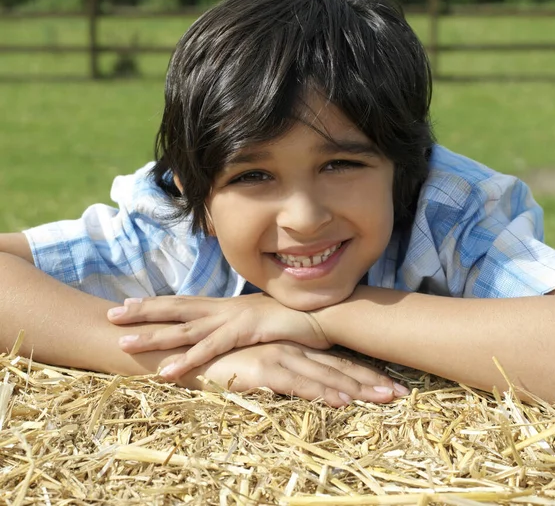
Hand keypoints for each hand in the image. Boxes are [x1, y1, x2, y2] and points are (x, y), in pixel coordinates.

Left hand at [107, 294, 330, 378]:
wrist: (322, 312)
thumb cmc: (293, 320)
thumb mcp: (259, 322)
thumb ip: (238, 326)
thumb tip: (224, 332)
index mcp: (226, 306)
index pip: (184, 303)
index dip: (156, 303)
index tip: (129, 304)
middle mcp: (225, 308)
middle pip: (177, 308)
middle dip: (144, 312)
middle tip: (113, 314)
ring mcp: (234, 317)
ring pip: (186, 328)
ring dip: (154, 336)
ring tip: (124, 344)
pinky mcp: (246, 330)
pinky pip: (212, 348)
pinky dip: (188, 359)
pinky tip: (166, 371)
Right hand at [173, 341, 408, 406]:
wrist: (186, 351)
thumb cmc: (224, 361)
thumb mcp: (261, 367)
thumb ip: (286, 373)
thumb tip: (310, 387)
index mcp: (295, 349)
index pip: (337, 362)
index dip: (365, 374)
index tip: (392, 386)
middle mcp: (292, 349)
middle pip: (339, 367)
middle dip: (371, 381)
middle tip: (401, 394)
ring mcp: (278, 355)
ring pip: (325, 374)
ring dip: (356, 387)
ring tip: (383, 398)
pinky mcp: (261, 367)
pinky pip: (297, 381)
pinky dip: (321, 391)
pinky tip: (341, 401)